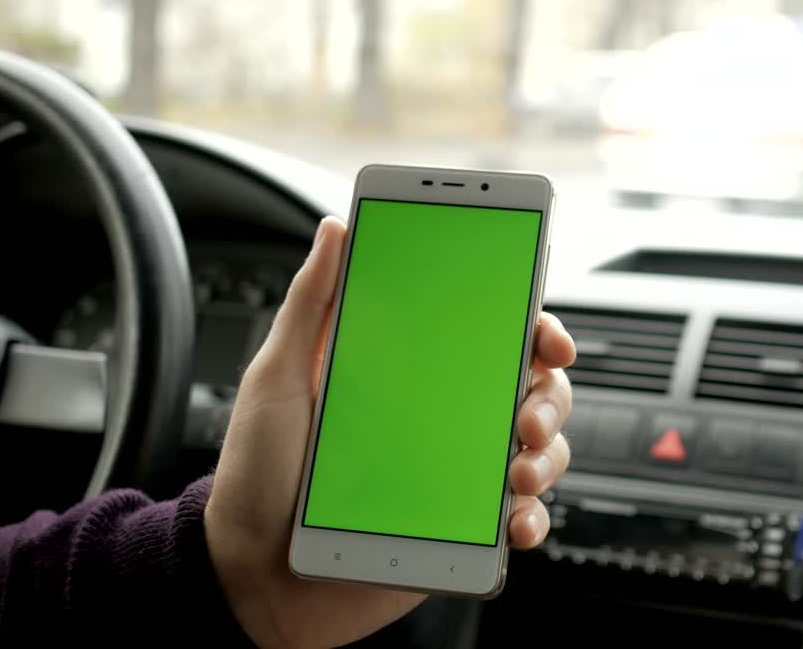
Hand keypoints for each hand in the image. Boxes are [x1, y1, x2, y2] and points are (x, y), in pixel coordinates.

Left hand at [204, 216, 575, 647]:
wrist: (252, 573)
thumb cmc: (260, 474)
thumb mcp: (278, 377)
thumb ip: (311, 302)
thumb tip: (337, 228)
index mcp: (413, 375)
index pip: (491, 336)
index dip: (533, 328)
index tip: (547, 336)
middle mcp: (446, 419)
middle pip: (533, 389)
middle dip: (550, 397)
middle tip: (526, 416)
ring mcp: (459, 474)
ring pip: (541, 450)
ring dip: (548, 456)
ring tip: (517, 472)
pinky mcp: (462, 529)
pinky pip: (522, 518)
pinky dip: (532, 519)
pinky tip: (512, 521)